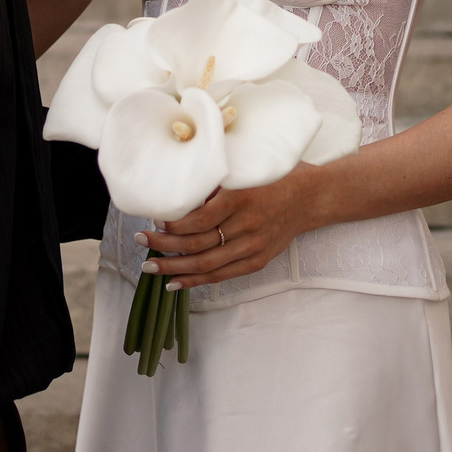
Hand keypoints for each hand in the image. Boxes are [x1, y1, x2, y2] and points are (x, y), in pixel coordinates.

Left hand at [138, 162, 335, 289]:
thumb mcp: (244, 169)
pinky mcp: (258, 260)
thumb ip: (215, 182)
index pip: (198, 219)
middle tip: (140, 240)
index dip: (172, 223)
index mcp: (240, 198)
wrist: (311, 197)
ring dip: (174, 267)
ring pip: (206, 264)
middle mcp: (246, 225)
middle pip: (197, 243)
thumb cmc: (274, 175)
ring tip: (149, 266)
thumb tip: (178, 193)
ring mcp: (253, 246)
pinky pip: (221, 275)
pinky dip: (196, 281)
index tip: (153, 218)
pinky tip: (175, 282)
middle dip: (163, 244)